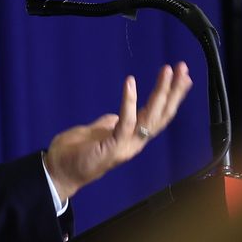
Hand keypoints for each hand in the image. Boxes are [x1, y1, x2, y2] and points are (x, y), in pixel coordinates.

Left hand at [44, 63, 192, 200]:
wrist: (58, 173)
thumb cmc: (74, 153)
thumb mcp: (96, 131)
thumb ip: (109, 124)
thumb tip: (117, 115)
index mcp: (132, 137)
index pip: (158, 115)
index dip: (171, 97)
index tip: (182, 77)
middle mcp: (134, 143)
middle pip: (162, 115)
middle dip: (174, 91)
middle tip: (183, 68)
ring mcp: (126, 147)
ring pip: (150, 118)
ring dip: (161, 93)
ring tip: (167, 71)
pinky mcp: (113, 148)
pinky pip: (125, 122)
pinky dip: (128, 102)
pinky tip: (130, 82)